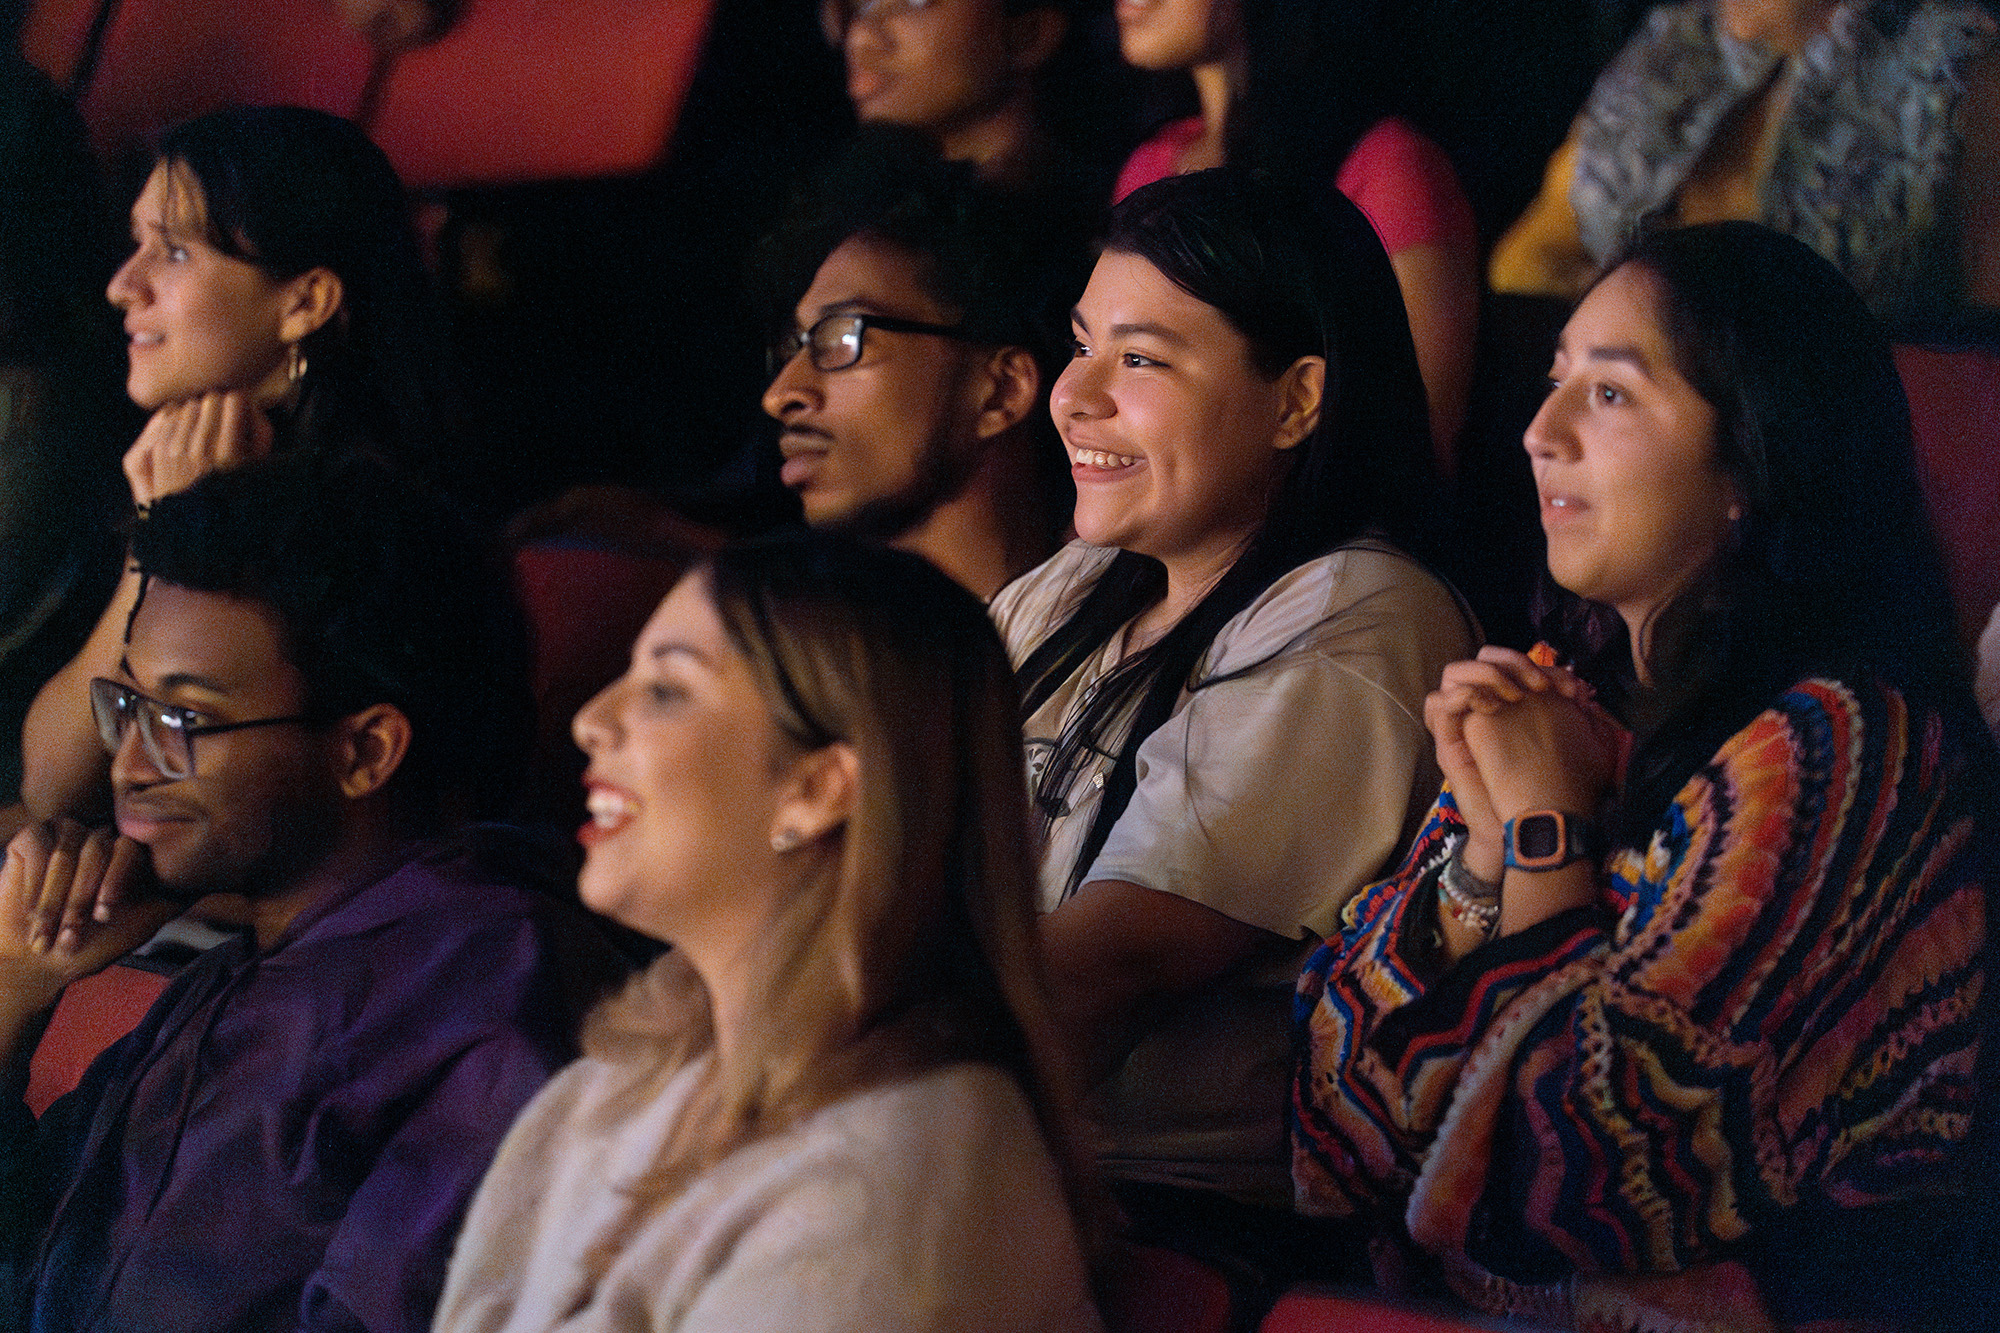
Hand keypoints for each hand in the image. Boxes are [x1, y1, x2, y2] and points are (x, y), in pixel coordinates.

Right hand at [0, 820, 173, 1014]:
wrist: (45, 959)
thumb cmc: (98, 941)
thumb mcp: (147, 918)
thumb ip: (179, 895)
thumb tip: (220, 880)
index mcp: (129, 850)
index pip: (132, 849)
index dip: (117, 880)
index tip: (104, 914)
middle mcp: (100, 835)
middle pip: (100, 848)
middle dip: (86, 896)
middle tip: (80, 931)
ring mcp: (66, 832)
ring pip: (67, 853)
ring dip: (58, 900)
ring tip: (52, 935)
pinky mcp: (32, 838)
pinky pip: (37, 849)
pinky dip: (33, 885)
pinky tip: (31, 912)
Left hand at [123, 391, 274, 507]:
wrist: (192, 527)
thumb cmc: (231, 498)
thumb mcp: (258, 469)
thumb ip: (262, 434)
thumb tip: (252, 405)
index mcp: (230, 452)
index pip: (233, 400)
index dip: (240, 402)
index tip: (241, 410)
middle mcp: (201, 446)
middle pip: (209, 399)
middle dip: (219, 404)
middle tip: (223, 417)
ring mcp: (176, 448)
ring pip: (188, 405)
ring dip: (198, 410)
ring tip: (204, 425)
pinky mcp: (159, 450)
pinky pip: (170, 417)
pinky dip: (180, 418)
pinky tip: (187, 430)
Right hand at [1428, 649, 1622, 872]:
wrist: (1533, 828)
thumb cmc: (1558, 789)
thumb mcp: (1579, 745)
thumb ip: (1578, 717)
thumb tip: (1582, 688)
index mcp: (1516, 708)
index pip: (1514, 664)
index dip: (1539, 665)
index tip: (1569, 687)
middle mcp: (1488, 710)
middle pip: (1481, 660)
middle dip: (1508, 661)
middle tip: (1537, 685)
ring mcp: (1465, 724)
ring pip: (1454, 674)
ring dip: (1482, 674)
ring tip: (1512, 694)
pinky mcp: (1449, 742)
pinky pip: (1437, 703)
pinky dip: (1460, 694)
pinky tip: (1490, 705)